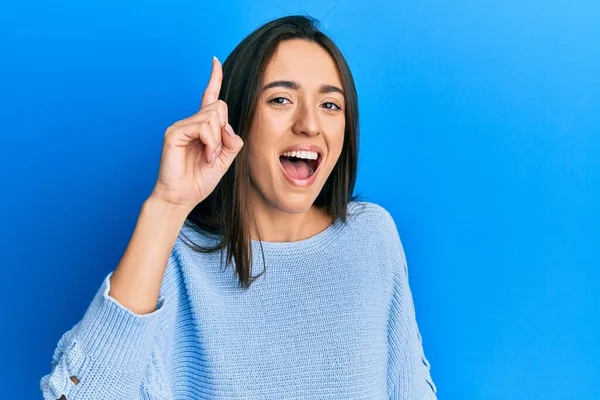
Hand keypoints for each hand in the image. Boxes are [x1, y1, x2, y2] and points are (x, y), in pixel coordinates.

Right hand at [150, 57, 242, 211]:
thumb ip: (232, 142)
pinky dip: (210, 143)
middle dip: (224, 131)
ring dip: (217, 141)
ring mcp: (180, 126)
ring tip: (209, 157)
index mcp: (202, 127)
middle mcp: (190, 123)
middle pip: (218, 107)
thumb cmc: (199, 180)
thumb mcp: (224, 160)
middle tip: (216, 152)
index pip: (209, 97)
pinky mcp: (174, 133)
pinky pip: (202, 127)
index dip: (214, 78)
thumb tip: (228, 127)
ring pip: (212, 117)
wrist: (182, 197)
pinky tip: (205, 157)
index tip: (215, 61)